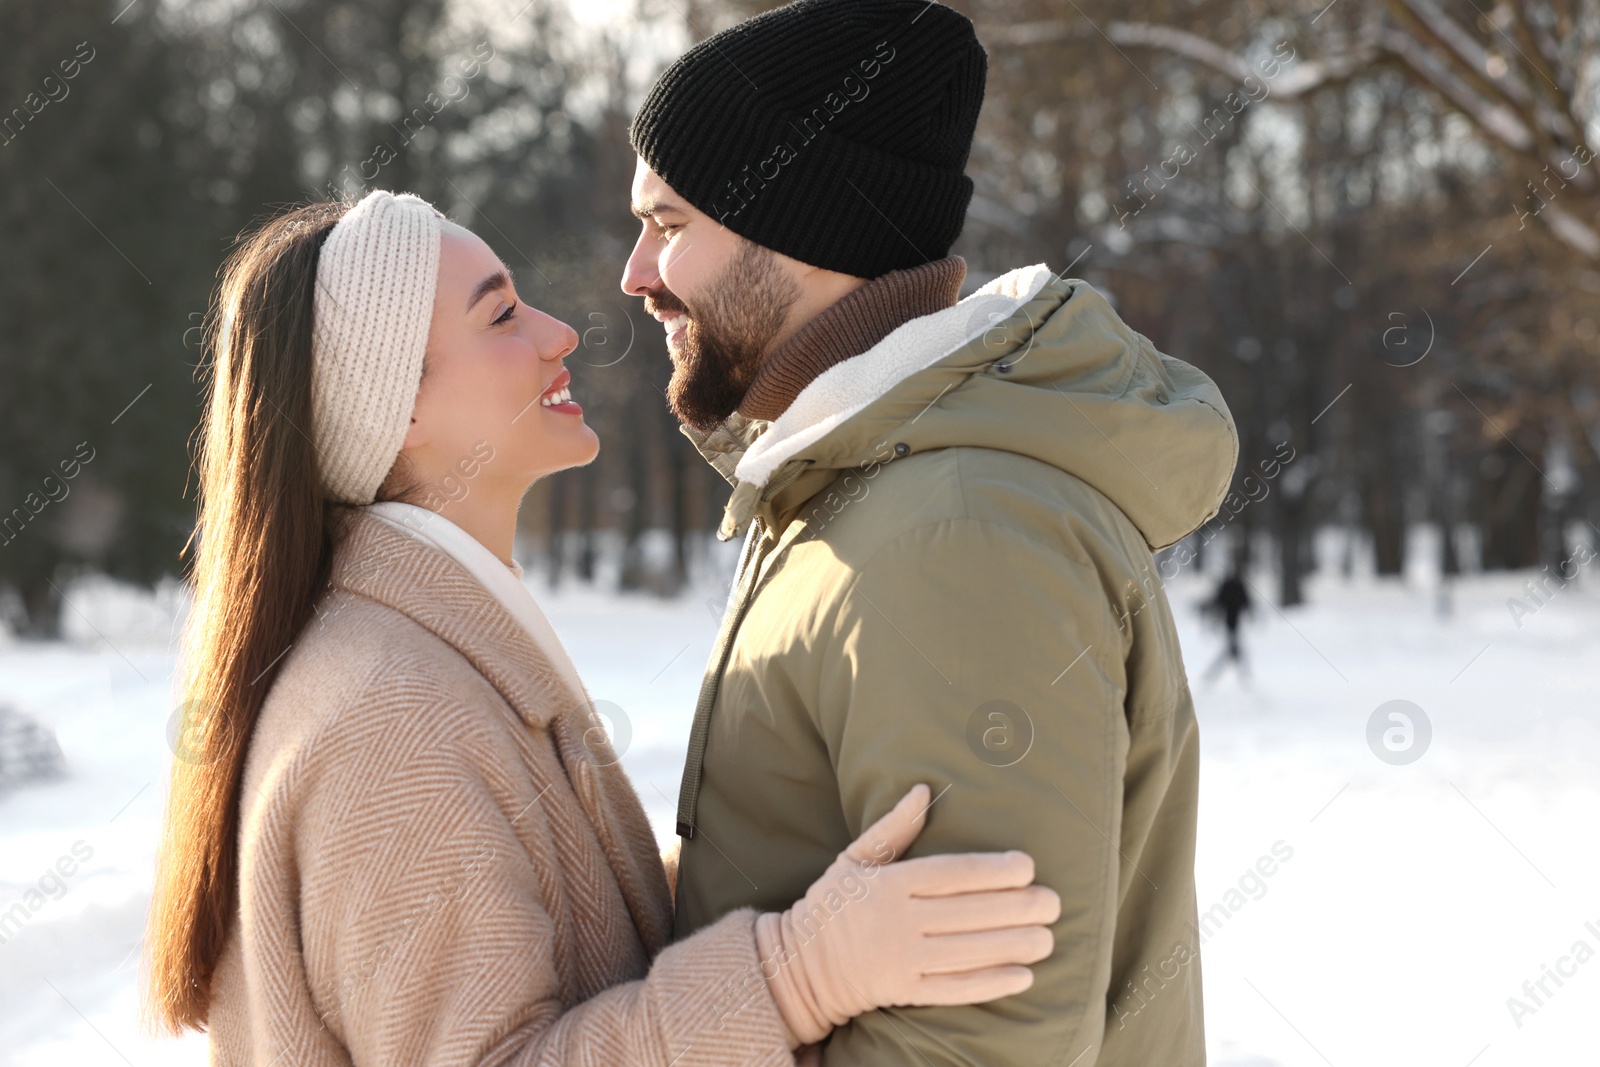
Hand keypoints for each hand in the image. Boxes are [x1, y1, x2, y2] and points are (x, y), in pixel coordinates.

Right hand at [756, 784, 1059, 1045]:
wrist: (799, 964)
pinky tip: (1023, 975)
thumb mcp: (854, 858)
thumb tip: (924, 790)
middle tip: (1053, 902)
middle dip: (1016, 908)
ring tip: (1048, 937)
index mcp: (888, 884)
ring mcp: (900, 960)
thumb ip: (893, 828)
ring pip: (967, 952)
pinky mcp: (903, 991)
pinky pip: (954, 989)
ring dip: (1013, 945)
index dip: (992, 870)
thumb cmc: (835, 904)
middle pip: (967, 913)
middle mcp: (896, 921)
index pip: (950, 874)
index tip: (1027, 866)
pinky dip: (990, 983)